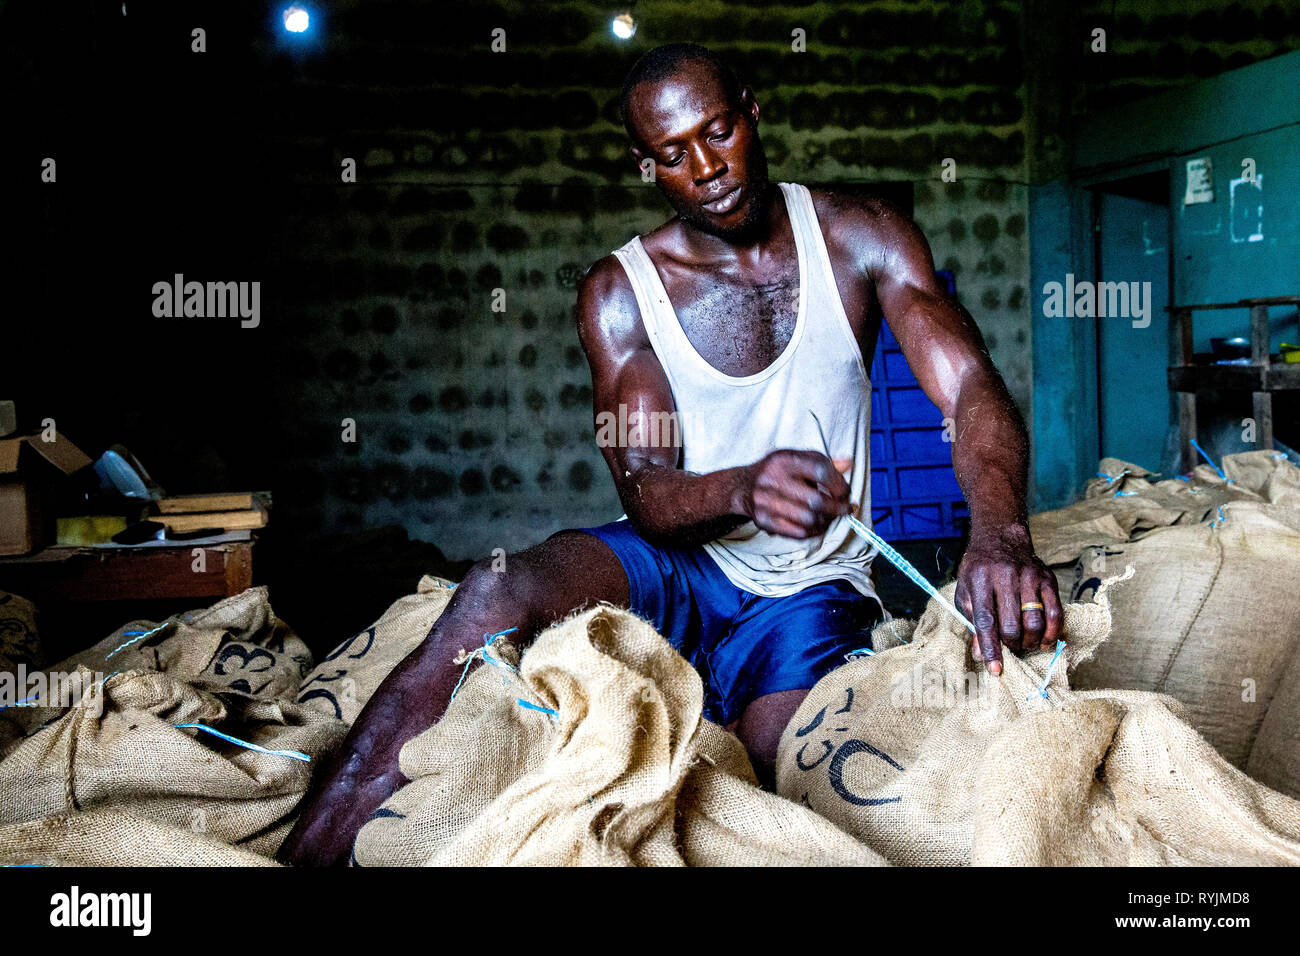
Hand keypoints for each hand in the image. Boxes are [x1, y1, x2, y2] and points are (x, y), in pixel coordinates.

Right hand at [734, 450, 852, 538]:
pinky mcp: (763, 520)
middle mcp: (772, 479)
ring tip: (831, 517)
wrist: (742, 486)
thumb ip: (822, 462)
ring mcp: (766, 502)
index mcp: (784, 460)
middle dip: (837, 508)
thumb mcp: (796, 458)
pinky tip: (818, 525)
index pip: (821, 471)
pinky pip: (797, 532)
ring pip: (808, 519)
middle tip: (845, 509)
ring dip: (827, 521)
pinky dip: (814, 531)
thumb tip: (849, 464)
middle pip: (816, 501)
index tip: (846, 492)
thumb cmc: (776, 471)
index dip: (840, 484)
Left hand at [954, 524, 1061, 674]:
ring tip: (1024, 647)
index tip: (994, 670)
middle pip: (1012, 625)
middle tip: (1011, 652)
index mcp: (980, 580)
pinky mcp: (1047, 578)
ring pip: (1034, 622)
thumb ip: (972, 621)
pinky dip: (1052, 632)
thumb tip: (981, 653)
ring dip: (1030, 642)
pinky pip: (1055, 611)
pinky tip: (1045, 641)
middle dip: (1012, 646)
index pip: (986, 621)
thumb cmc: (979, 569)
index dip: (991, 648)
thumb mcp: (966, 590)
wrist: (1001, 537)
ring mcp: (1029, 577)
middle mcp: (1005, 577)